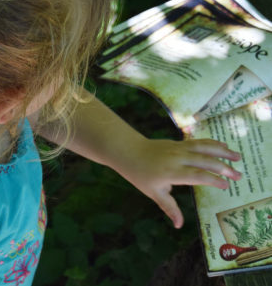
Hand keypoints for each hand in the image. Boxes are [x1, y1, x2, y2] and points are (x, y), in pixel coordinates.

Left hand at [110, 137, 241, 228]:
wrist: (129, 151)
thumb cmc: (140, 174)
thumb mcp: (153, 193)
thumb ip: (169, 207)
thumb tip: (179, 225)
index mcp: (172, 172)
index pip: (197, 176)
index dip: (213, 180)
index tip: (226, 186)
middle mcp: (177, 158)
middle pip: (204, 161)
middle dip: (223, 167)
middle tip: (239, 175)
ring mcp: (178, 148)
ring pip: (203, 148)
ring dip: (221, 151)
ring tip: (237, 156)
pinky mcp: (178, 143)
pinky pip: (197, 142)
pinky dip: (211, 144)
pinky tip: (222, 147)